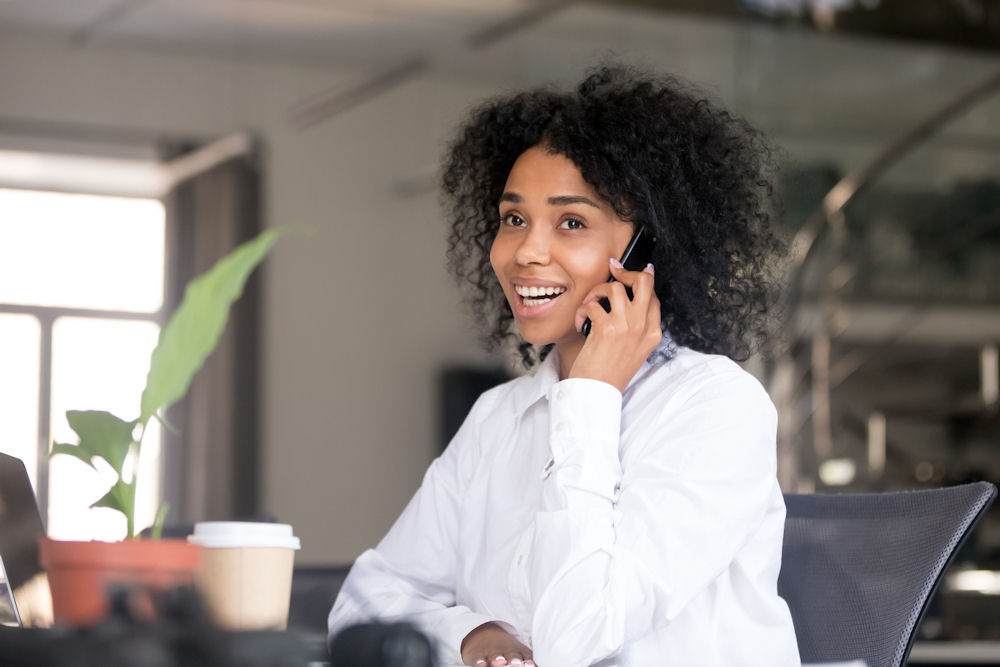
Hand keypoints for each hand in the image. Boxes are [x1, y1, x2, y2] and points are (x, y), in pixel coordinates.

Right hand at [461, 622, 535, 666]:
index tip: (530, 665)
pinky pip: (478, 658)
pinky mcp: (477, 655)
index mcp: (517, 651)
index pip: (524, 656)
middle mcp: (505, 651)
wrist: (482, 633)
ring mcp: (491, 652)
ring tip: (501, 662)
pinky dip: (479, 661)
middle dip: (514, 660)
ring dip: (497, 658)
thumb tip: (539, 666)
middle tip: (517, 664)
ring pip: (494, 655)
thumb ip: (528, 660)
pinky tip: (481, 664)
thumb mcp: (519, 652)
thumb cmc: (506, 649)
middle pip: (510, 654)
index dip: (528, 661)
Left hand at [571, 260, 661, 392]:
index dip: (641, 280)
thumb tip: (626, 297)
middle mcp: (643, 327)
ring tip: (589, 305)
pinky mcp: (607, 328)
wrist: (597, 392)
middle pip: (644, 282)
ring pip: (614, 287)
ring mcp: (627, 326)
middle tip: (613, 272)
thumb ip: (636, 326)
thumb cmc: (610, 372)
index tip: (627, 273)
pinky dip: (581, 311)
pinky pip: (592, 304)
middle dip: (626, 272)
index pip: (654, 296)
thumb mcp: (634, 350)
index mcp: (653, 333)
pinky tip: (580, 324)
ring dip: (596, 292)